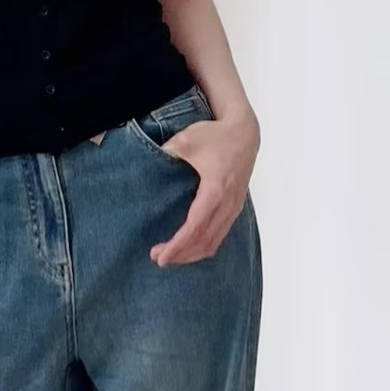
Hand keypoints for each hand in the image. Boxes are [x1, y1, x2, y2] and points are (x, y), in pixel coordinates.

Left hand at [150, 112, 259, 267]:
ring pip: (214, 243)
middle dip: (180, 254)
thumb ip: (165, 154)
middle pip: (204, 241)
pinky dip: (203, 246)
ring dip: (191, 254)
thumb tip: (144, 167)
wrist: (245, 132)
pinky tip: (188, 247)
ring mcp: (234, 207)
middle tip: (157, 257)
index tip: (161, 256)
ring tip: (170, 255)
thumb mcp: (186, 140)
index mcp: (216, 189)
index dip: (177, 245)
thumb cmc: (216, 136)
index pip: (195, 227)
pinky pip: (220, 236)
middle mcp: (228, 203)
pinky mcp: (235, 208)